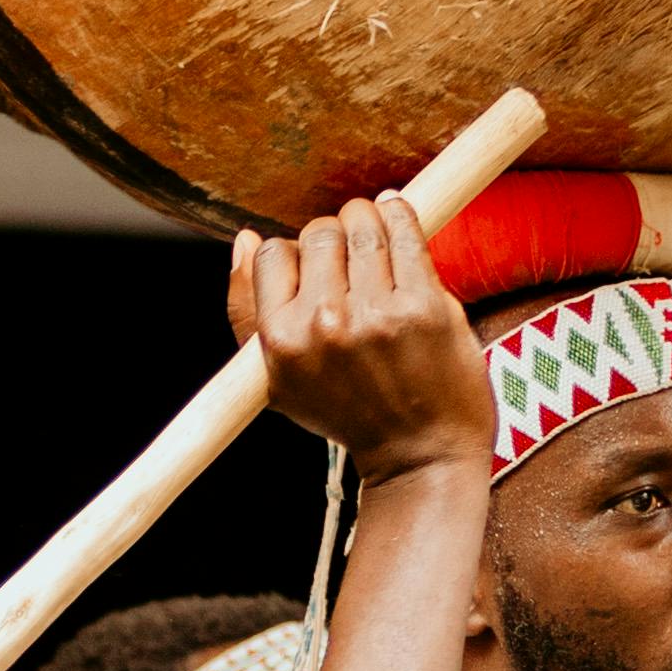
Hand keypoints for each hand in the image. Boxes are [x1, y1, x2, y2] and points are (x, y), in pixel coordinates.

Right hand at [232, 196, 488, 484]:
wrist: (419, 455)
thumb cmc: (350, 412)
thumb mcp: (279, 379)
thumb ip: (249, 311)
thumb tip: (246, 240)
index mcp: (282, 342)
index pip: (273, 255)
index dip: (294, 256)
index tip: (317, 271)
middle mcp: (325, 325)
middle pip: (319, 233)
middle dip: (334, 236)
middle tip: (351, 257)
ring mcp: (377, 314)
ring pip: (362, 224)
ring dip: (369, 220)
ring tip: (376, 236)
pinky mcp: (425, 305)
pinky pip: (406, 232)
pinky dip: (400, 215)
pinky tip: (397, 217)